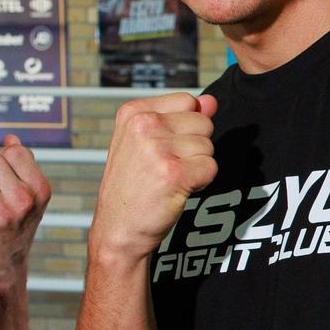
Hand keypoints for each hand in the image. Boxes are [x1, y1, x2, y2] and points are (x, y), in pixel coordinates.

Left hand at [0, 135, 50, 290]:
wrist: (3, 265)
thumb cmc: (15, 224)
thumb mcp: (29, 194)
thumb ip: (22, 163)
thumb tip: (11, 138)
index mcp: (40, 189)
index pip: (13, 151)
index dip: (2, 161)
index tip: (3, 179)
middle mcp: (24, 201)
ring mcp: (2, 214)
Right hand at [89, 93, 217, 259]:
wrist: (117, 229)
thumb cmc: (132, 187)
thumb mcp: (147, 143)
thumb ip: (180, 117)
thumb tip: (211, 101)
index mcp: (133, 112)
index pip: (187, 100)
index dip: (186, 127)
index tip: (163, 147)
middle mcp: (143, 125)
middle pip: (202, 122)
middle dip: (194, 147)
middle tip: (166, 167)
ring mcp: (157, 148)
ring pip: (208, 146)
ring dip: (196, 167)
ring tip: (169, 180)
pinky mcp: (174, 172)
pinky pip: (210, 167)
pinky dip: (201, 183)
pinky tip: (176, 190)